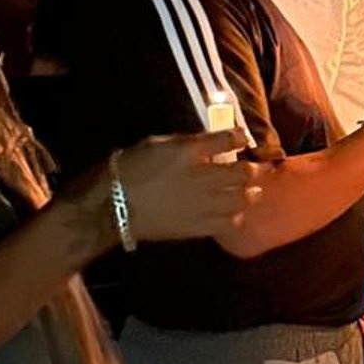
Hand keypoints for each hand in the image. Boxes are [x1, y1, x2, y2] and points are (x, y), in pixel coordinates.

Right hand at [115, 130, 258, 242]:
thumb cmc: (131, 168)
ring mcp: (203, 204)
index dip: (239, 137)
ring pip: (242, 199)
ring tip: (250, 192)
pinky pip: (229, 223)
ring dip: (250, 194)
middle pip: (243, 172)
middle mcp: (202, 177)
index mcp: (189, 152)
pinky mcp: (199, 226)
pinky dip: (235, 216)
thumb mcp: (157, 144)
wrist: (113, 205)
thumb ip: (188, 144)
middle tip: (251, 170)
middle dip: (251, 170)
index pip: (227, 139)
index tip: (241, 139)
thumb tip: (209, 144)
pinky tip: (232, 213)